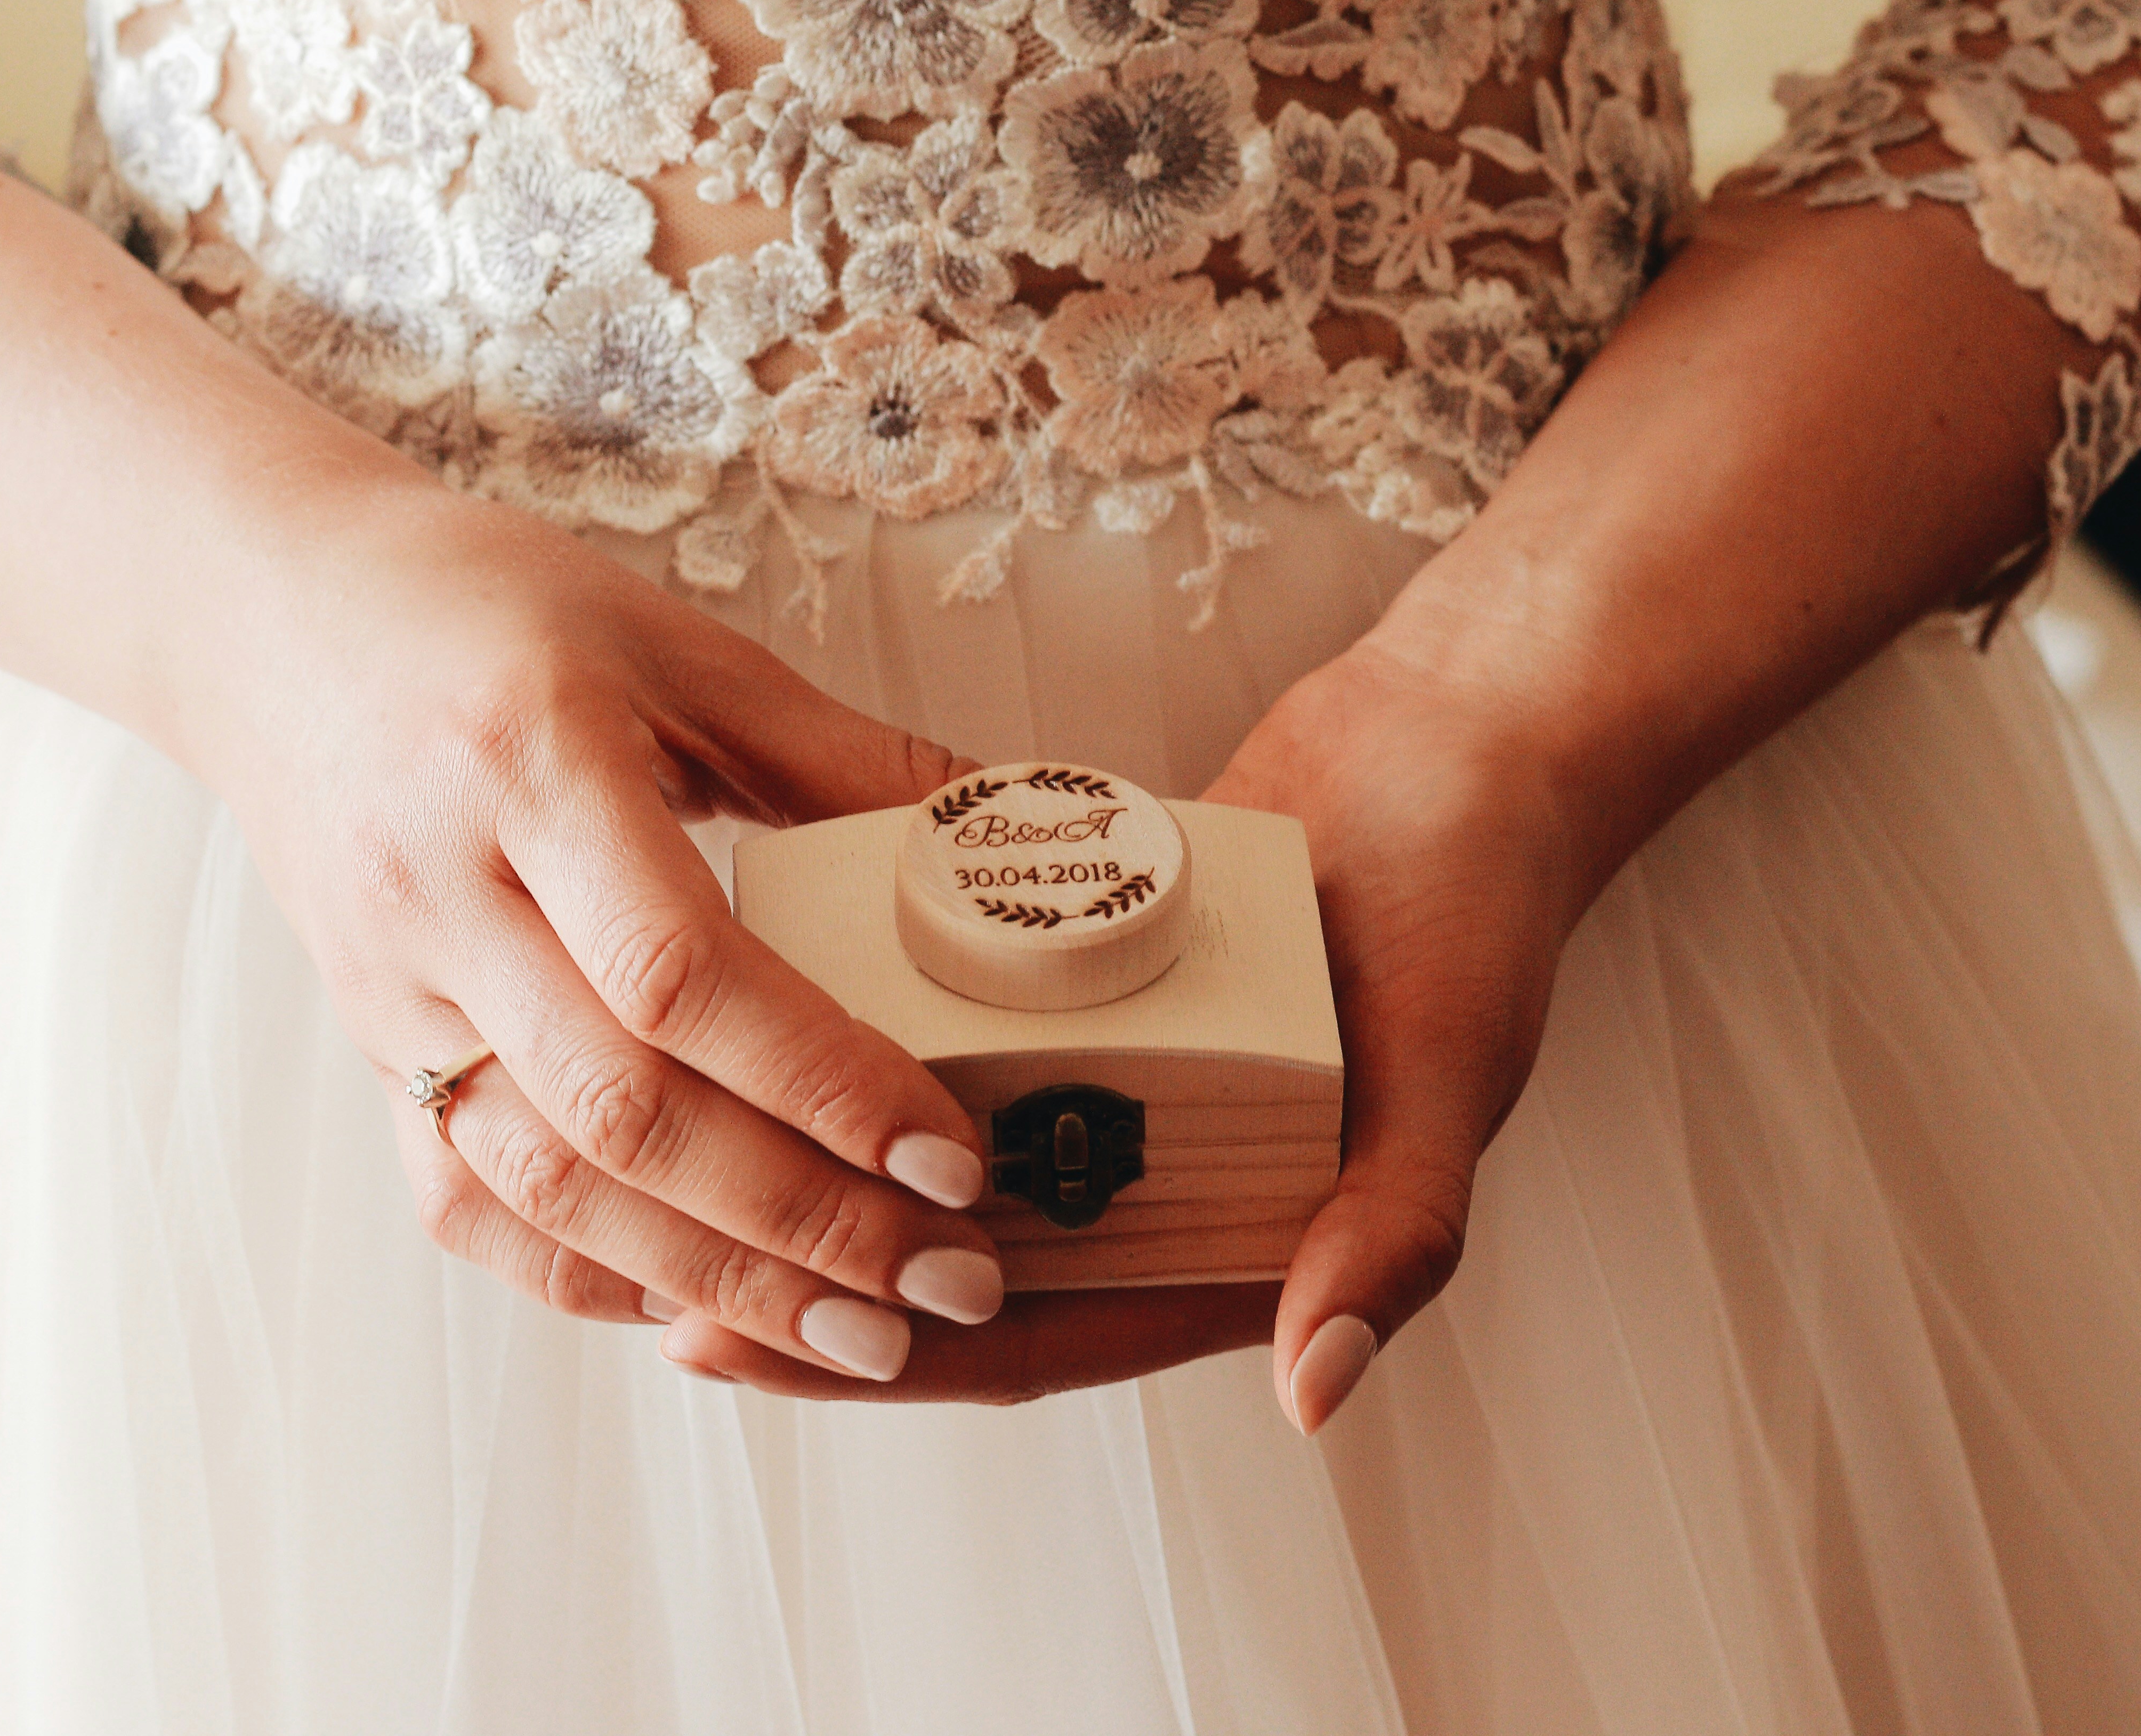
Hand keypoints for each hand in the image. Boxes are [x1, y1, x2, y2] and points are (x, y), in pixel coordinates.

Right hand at [193, 474, 1013, 1381]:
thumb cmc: (483, 607)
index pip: (681, 974)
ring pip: (546, 1182)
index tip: (948, 1154)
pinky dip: (583, 1268)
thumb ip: (833, 752)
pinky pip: (465, 1196)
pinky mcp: (370, 1040)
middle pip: (624, 1110)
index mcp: (530, 768)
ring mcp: (392, 986)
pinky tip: (698, 1305)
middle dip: (800, 1219)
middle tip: (947, 1279)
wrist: (269, 614)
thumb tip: (999, 827)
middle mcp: (444, 893)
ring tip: (860, 1332)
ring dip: (713, 1277)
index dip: (823, 1081)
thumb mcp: (673, 647)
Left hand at [655, 642, 1598, 1419]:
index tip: (749, 1345)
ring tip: (682, 1177)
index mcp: (1245, 1244)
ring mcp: (1124, 1096)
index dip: (896, 1357)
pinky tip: (761, 1043)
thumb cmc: (1476, 910)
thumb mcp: (1450, 1072)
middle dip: (824, 1289)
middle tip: (664, 1287)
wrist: (1458, 748)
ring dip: (829, 1184)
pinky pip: (966, 1055)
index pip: (1044, 1337)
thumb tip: (1314, 1392)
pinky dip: (876, 1066)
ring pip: (950, 1172)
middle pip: (968, 1272)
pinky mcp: (1088, 1003)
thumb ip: (1394, 1228)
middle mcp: (1169, 1185)